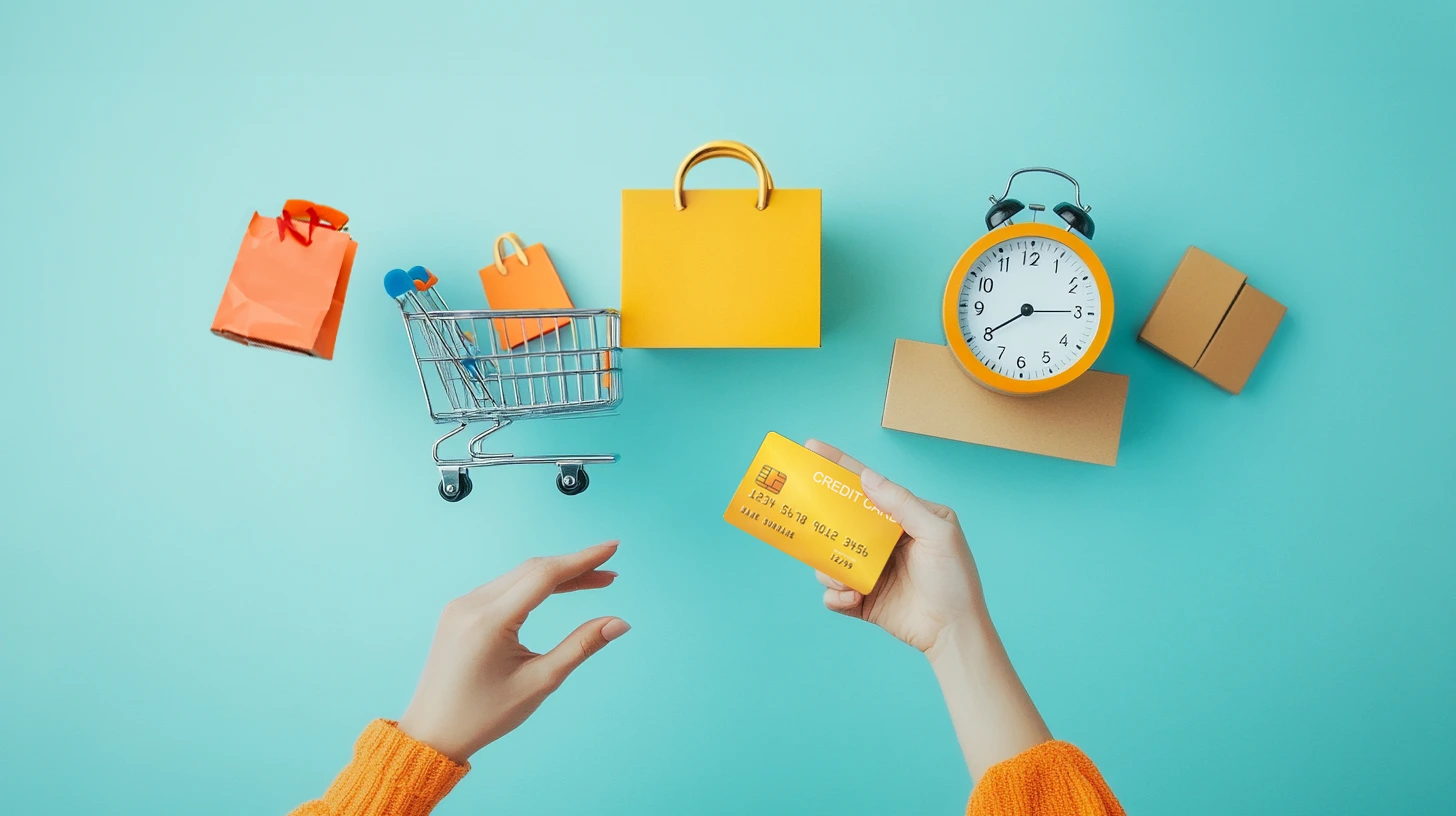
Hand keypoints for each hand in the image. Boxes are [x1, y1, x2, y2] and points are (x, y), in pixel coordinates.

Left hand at [398, 542, 628, 762]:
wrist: (432, 733)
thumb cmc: (485, 715)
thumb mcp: (539, 682)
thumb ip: (581, 646)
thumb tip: (620, 623)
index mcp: (489, 622)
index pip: (544, 576)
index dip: (582, 560)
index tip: (613, 548)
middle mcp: (471, 604)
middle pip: (533, 570)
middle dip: (574, 568)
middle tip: (611, 574)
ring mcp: (460, 605)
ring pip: (518, 576)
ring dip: (555, 576)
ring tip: (592, 582)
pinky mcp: (458, 611)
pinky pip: (502, 587)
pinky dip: (532, 585)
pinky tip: (555, 590)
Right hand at [805, 442, 1050, 779]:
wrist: (954, 632)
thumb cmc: (954, 580)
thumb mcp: (936, 533)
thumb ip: (902, 503)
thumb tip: (867, 477)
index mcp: (901, 518)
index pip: (866, 486)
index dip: (838, 466)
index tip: (811, 448)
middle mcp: (882, 542)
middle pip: (840, 522)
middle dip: (820, 522)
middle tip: (802, 516)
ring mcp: (870, 571)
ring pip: (829, 559)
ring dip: (828, 567)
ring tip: (842, 578)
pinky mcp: (862, 600)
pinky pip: (834, 594)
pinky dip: (835, 596)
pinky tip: (852, 598)